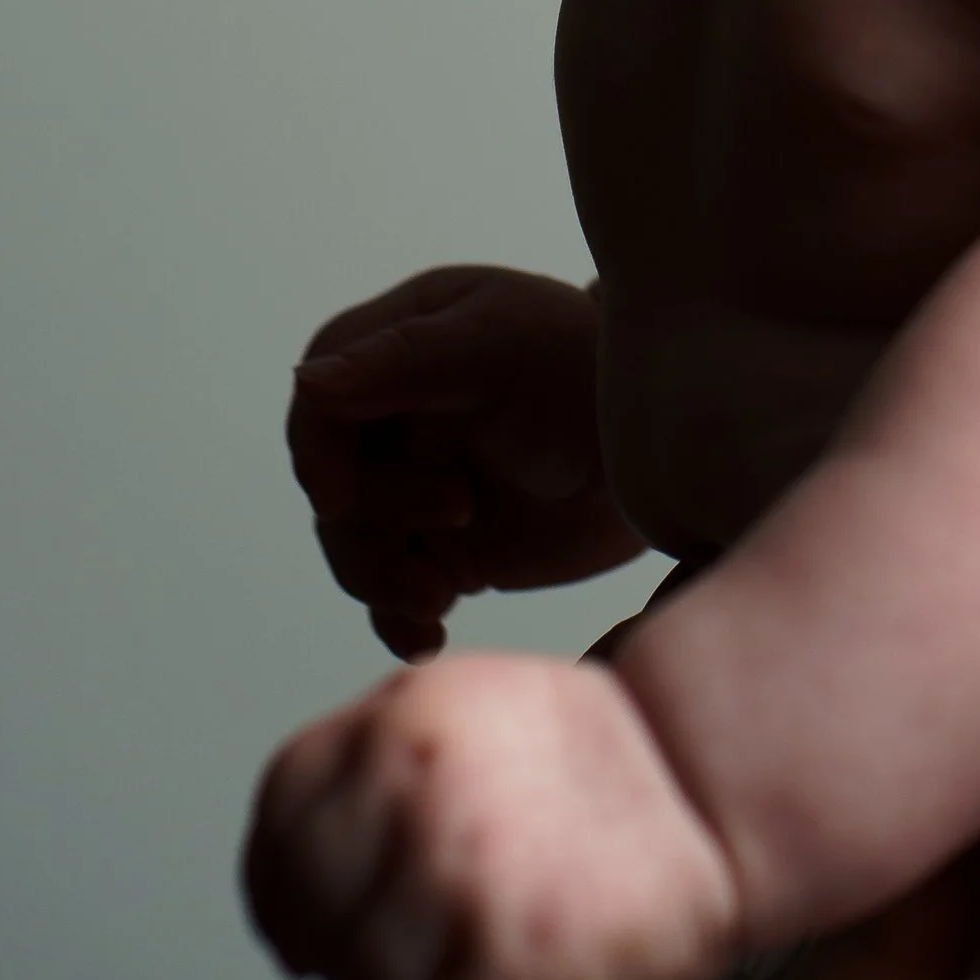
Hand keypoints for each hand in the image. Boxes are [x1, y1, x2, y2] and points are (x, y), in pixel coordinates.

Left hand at [243, 650, 744, 979]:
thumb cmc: (617, 760)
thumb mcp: (475, 707)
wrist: (726, 785)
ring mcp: (460, 874)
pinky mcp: (516, 960)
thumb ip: (385, 764)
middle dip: (347, 973)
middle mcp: (414, 784)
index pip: (280, 825)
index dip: (284, 896)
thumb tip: (293, 872)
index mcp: (400, 715)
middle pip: (317, 928)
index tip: (305, 937)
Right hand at [289, 266, 641, 656]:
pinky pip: (393, 594)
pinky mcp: (445, 549)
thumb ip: (407, 359)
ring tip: (442, 592)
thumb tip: (308, 382)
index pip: (321, 401)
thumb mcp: (505, 344)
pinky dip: (400, 619)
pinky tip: (428, 636)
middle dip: (376, 518)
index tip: (340, 499)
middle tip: (460, 514)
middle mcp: (399, 419)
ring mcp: (418, 487)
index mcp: (404, 346)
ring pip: (355, 547)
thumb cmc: (592, 367)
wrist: (671, 446)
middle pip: (332, 486)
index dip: (316, 452)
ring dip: (384, 578)